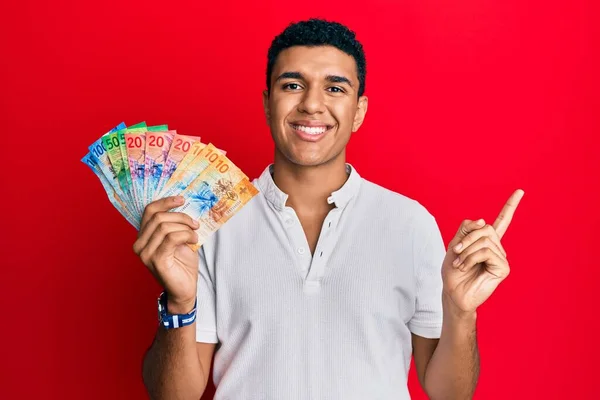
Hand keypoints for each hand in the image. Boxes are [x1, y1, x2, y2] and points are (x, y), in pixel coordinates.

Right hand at [133, 196, 199, 312]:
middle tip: (195, 223)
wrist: (185, 289)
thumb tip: (184, 205)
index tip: (182, 199)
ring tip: (195, 234)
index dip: (165, 202)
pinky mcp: (156, 261)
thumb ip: (175, 224)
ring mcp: (146, 254)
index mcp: (143, 237)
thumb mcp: (179, 238)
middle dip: (181, 217)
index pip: (149, 211)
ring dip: (185, 227)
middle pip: (158, 217)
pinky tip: (193, 240)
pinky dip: (186, 235)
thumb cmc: (182, 264)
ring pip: (165, 227)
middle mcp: (140, 245)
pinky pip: (172, 238)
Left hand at [442, 189, 524, 313]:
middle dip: (466, 238)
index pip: (502, 221)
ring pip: (484, 240)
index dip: (510, 206)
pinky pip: (486, 252)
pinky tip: (467, 267)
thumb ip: (466, 229)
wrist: (453, 293)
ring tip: (460, 264)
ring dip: (467, 251)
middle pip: (485, 228)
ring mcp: (501, 257)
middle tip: (457, 251)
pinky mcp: (503, 268)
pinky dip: (471, 258)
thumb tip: (484, 220)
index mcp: (486, 241)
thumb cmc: (454, 272)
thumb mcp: (455, 245)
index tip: (520, 191)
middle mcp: (496, 247)